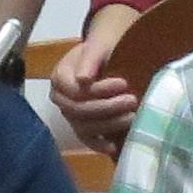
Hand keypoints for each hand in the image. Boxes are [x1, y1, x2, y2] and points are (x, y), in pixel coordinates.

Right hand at [47, 26, 139, 151]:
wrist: (109, 58)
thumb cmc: (104, 50)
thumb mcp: (99, 46)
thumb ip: (90, 58)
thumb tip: (83, 79)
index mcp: (59, 77)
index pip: (75, 90)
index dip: (99, 90)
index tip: (123, 82)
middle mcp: (60, 98)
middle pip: (78, 110)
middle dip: (107, 107)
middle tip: (132, 100)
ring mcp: (70, 115)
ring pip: (83, 127)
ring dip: (108, 124)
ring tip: (132, 117)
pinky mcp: (81, 128)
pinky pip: (86, 140)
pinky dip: (99, 145)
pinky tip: (114, 146)